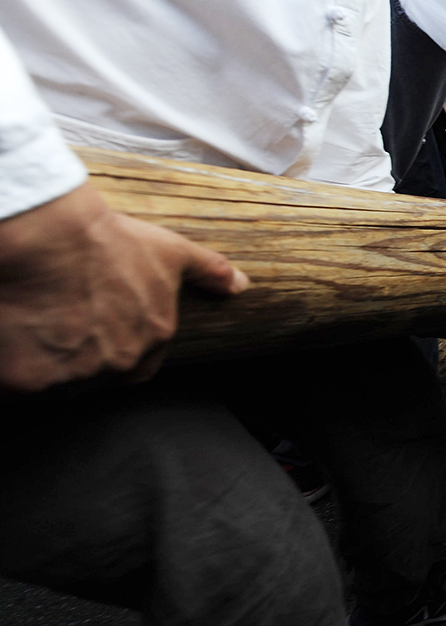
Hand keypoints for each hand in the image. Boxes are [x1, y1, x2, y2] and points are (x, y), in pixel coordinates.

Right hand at [0, 183, 248, 391]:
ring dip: (43, 366)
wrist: (51, 236)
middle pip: (91, 377)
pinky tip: (12, 341)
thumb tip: (242, 285)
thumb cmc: (111, 240)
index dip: (112, 348)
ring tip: (32, 328)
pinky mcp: (27, 382)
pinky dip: (12, 372)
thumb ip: (209, 272)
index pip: (135, 367)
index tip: (90, 326)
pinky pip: (18, 389)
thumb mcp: (171, 252)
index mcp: (152, 342)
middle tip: (55, 325)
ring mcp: (72, 377)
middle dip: (75, 358)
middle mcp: (117, 366)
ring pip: (54, 385)